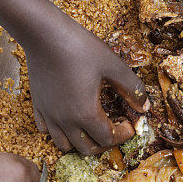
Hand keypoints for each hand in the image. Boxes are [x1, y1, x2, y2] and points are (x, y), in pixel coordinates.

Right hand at [25, 12, 147, 154]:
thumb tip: (145, 107)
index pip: (108, 139)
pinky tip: (69, 118)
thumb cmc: (79, 46)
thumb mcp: (113, 65)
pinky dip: (59, 131)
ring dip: (81, 142)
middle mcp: (65, 120)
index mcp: (85, 113)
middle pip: (86, 149)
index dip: (124, 135)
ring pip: (64, 144)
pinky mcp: (37, 105)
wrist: (43, 33)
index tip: (131, 124)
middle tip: (115, 129)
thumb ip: (132, 89)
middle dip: (105, 144)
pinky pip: (45, 129)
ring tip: (93, 127)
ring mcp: (48, 114)